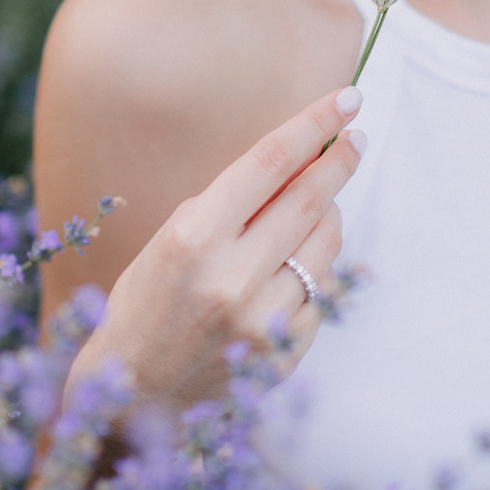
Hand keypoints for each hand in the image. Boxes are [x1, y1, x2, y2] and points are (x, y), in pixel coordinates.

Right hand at [62, 86, 364, 410]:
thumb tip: (301, 160)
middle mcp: (231, 278)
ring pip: (326, 243)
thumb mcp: (174, 235)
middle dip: (339, 160)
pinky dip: (315, 268)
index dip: (314, 124)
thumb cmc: (149, 299)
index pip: (271, 162)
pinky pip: (322, 290)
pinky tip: (295, 264)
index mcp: (194, 237)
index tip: (348, 99)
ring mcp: (262, 321)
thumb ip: (234, 201)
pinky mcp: (283, 354)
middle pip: (311, 198)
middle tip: (354, 139)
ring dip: (330, 213)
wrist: (135, 390)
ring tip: (316, 205)